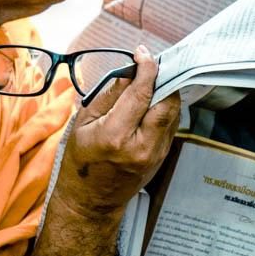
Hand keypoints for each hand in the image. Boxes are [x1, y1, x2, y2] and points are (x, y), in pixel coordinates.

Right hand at [55, 44, 179, 218]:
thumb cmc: (81, 162)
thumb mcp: (84, 123)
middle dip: (162, 79)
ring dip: (165, 92)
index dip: (145, 68)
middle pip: (167, 102)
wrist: (91, 202)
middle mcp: (140, 146)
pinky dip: (165, 108)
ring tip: (150, 83)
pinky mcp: (161, 158)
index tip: (143, 53)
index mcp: (115, 136)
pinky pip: (171, 125)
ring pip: (173, 113)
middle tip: (151, 66)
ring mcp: (154, 154)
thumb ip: (109, 96)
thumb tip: (129, 72)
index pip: (141, 93)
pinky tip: (152, 103)